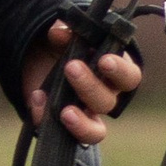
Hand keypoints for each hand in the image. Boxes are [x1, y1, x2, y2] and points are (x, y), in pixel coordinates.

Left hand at [19, 17, 141, 144]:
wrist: (35, 61)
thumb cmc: (62, 45)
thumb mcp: (62, 33)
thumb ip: (64, 30)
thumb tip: (59, 32)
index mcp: (112, 72)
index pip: (129, 76)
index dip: (120, 71)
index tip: (104, 60)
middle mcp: (104, 96)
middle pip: (108, 102)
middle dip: (90, 86)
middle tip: (71, 67)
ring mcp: (85, 115)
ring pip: (95, 130)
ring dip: (81, 122)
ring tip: (64, 111)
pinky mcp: (64, 126)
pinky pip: (61, 135)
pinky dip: (46, 118)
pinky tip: (36, 99)